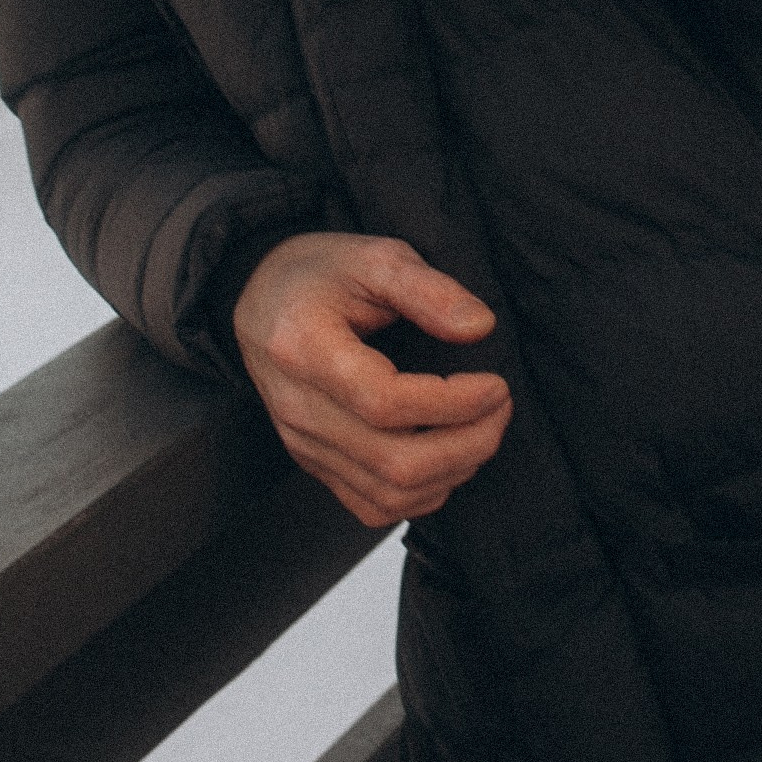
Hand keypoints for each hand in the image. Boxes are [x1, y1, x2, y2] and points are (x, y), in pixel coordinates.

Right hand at [232, 231, 510, 527]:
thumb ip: (427, 289)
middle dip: (466, 444)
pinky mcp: (313, 462)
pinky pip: (372, 506)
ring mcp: (302, 443)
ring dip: (452, 472)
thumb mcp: (373, 256)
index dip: (452, 402)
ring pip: (387, 493)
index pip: (384, 402)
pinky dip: (423, 495)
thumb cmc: (318, 273)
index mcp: (304, 349)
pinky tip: (449, 459)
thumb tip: (479, 327)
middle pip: (391, 461)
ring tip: (484, 429)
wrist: (261, 299)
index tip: (496, 385)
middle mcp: (298, 408)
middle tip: (501, 407)